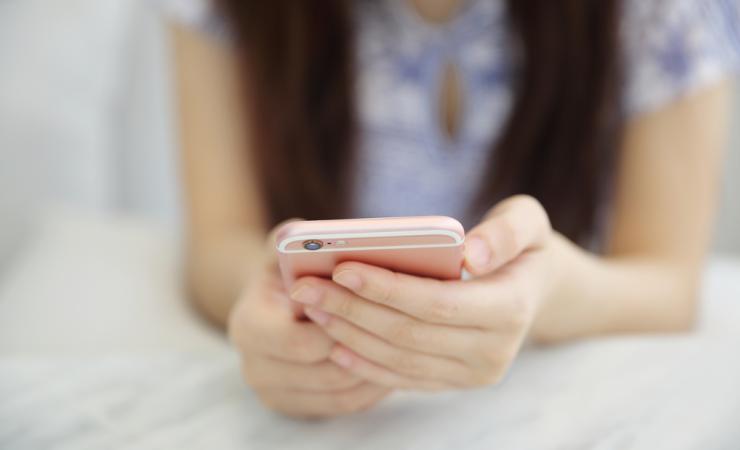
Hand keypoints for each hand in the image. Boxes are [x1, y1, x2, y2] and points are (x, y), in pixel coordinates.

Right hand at [228, 223, 390, 416]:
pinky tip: (395, 363)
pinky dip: (372, 387)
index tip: (375, 306)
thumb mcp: (282, 250)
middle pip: (325, 371)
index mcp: (248, 326)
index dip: (339, 326)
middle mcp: (255, 367)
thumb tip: (307, 232)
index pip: (298, 340)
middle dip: (365, 349)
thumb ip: (290, 239)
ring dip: (375, 371)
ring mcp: (275, 394)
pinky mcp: (299, 409)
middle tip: (406, 334)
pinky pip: (345, 405)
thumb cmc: (285, 273)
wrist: (270, 307)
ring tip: (409, 348)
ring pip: (340, 391)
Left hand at [289, 196, 555, 389]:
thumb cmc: (522, 246)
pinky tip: (332, 341)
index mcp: (511, 309)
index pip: (437, 304)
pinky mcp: (454, 383)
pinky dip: (364, 361)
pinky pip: (402, 378)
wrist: (534, 289)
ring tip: (311, 307)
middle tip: (306, 288)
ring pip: (398, 359)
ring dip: (349, 335)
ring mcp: (473, 374)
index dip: (387, 289)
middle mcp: (494, 353)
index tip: (342, 269)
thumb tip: (473, 251)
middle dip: (352, 310)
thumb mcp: (528, 221)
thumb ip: (507, 231)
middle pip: (408, 334)